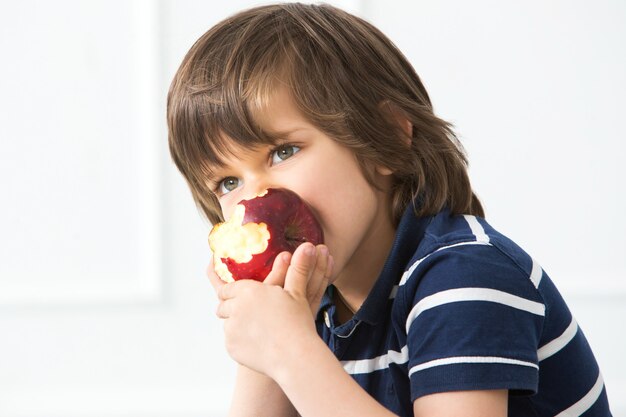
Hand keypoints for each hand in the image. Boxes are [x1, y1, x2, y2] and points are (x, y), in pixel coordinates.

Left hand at [214, 243, 332, 377]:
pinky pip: (230, 341)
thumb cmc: (297, 322)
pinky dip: (239, 341)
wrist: (294, 356)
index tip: (237, 295)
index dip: (231, 292)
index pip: (227, 289)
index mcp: (247, 291)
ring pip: (227, 324)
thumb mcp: (296, 293)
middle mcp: (235, 308)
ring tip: (253, 329)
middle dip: (231, 308)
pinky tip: (255, 343)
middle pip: (222, 306)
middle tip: (245, 313)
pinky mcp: (231, 347)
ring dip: (235, 324)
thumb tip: (309, 246)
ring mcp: (231, 329)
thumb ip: (298, 269)